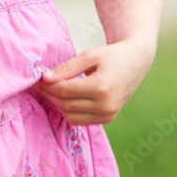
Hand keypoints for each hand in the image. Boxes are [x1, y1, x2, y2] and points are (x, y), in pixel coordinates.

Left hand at [35, 40, 153, 124]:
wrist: (136, 62)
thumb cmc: (113, 55)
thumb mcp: (90, 55)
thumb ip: (67, 67)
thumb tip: (45, 78)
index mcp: (101, 87)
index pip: (65, 91)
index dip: (49, 85)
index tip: (39, 78)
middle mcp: (106, 105)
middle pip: (66, 104)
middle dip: (50, 94)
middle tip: (41, 85)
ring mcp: (108, 115)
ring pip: (71, 116)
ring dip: (58, 105)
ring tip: (51, 91)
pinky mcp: (108, 118)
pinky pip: (81, 121)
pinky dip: (69, 112)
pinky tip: (65, 99)